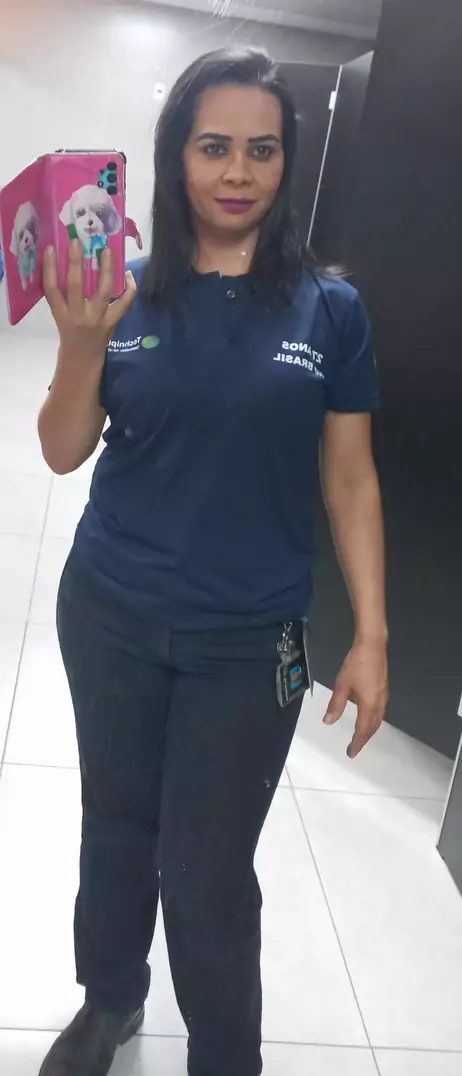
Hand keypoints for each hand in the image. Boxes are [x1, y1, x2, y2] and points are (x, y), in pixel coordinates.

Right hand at [43, 240, 135, 362]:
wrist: (82, 356)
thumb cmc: (69, 329)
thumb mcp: (59, 313)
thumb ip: (61, 294)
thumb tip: (66, 260)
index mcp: (60, 312)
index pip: (51, 288)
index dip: (50, 268)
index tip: (51, 248)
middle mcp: (77, 315)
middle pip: (75, 285)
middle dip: (76, 262)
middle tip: (77, 241)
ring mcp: (97, 318)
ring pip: (103, 291)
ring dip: (106, 269)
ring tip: (107, 250)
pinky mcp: (112, 321)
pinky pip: (124, 304)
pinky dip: (129, 289)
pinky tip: (129, 274)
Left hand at [323, 639, 388, 758]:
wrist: (373, 645)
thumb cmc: (356, 664)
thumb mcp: (342, 685)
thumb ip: (336, 704)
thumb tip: (328, 722)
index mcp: (369, 705)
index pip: (362, 730)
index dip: (356, 743)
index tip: (350, 753)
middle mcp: (379, 704)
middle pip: (373, 727)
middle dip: (364, 739)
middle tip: (355, 747)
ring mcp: (384, 696)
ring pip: (378, 720)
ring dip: (370, 730)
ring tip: (361, 736)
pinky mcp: (384, 689)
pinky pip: (380, 711)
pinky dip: (374, 720)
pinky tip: (368, 717)